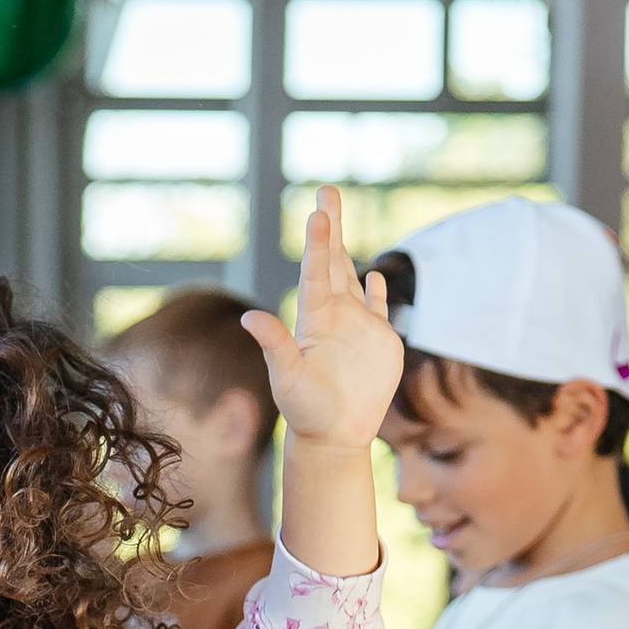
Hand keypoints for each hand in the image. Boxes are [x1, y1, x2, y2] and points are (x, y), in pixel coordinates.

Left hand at [243, 190, 401, 454]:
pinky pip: (377, 309)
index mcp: (314, 321)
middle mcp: (334, 316)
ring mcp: (357, 327)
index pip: (315, 274)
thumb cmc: (306, 413)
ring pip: (351, 277)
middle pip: (332, 262)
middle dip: (330, 226)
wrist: (333, 438)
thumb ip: (274, 346)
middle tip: (326, 190)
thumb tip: (249, 317)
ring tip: (336, 215)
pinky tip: (374, 274)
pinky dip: (376, 291)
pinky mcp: (379, 342)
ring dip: (346, 247)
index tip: (317, 214)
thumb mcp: (288, 379)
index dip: (318, 244)